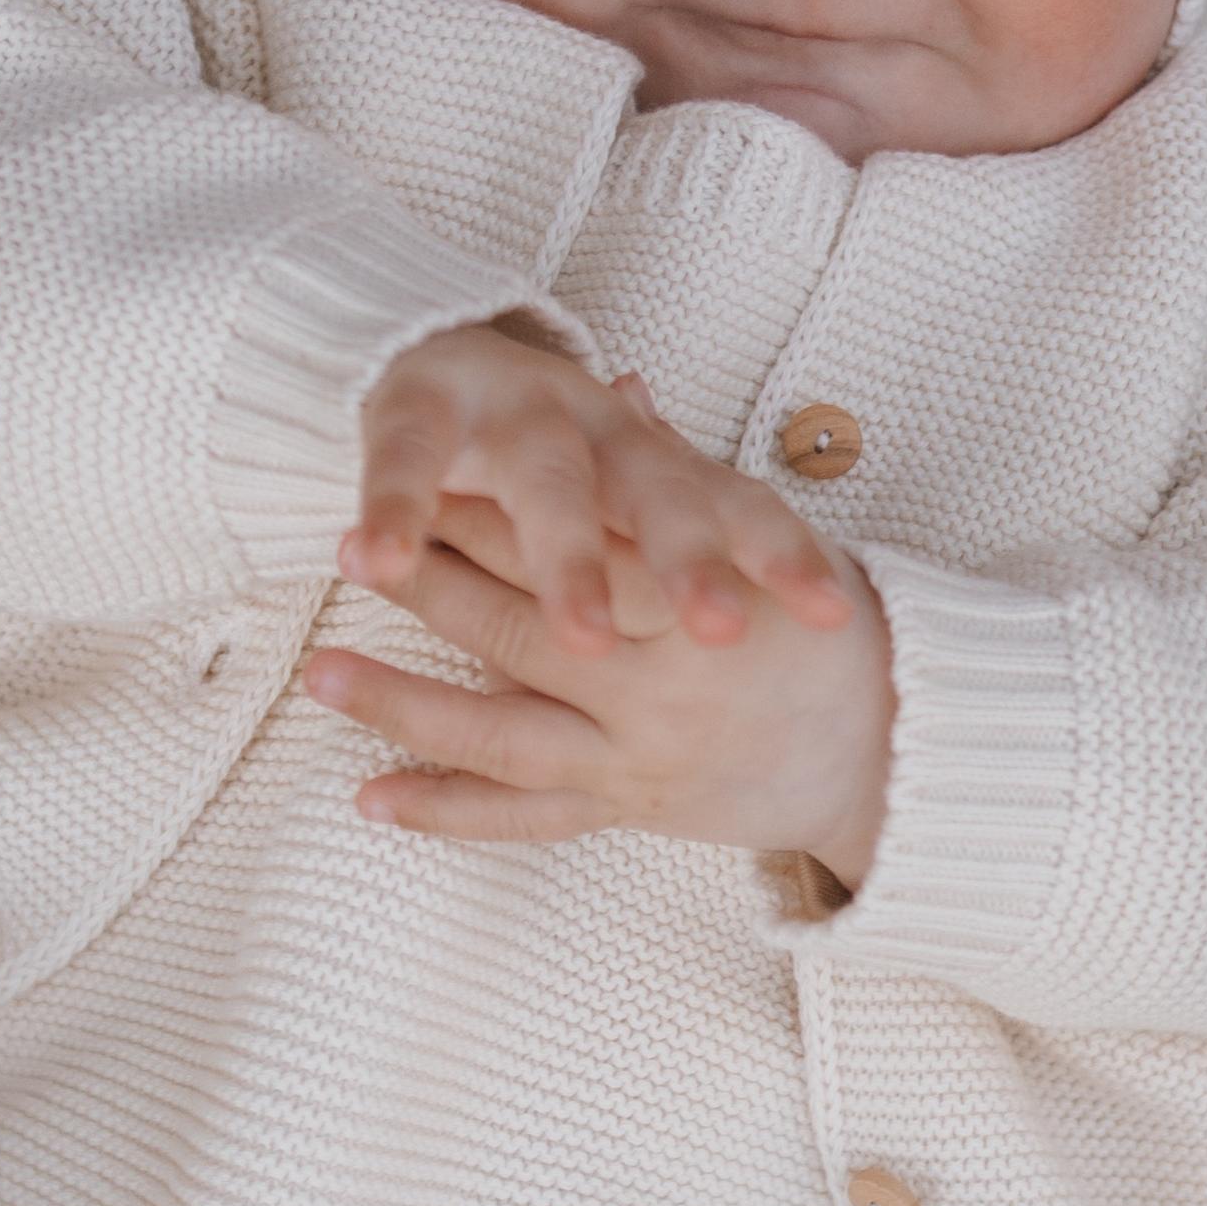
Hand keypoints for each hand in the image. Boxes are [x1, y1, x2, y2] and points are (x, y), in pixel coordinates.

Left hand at [307, 489, 895, 885]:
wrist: (886, 750)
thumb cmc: (823, 631)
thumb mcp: (767, 535)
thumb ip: (682, 468)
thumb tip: (624, 387)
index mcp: (691, 603)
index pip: (572, 543)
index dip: (488, 508)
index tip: (420, 472)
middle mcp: (657, 686)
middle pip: (521, 631)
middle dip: (429, 590)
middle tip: (343, 552)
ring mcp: (635, 757)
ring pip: (499, 736)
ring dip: (403, 705)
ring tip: (320, 674)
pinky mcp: (625, 809)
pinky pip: (521, 818)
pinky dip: (445, 812)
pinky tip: (369, 796)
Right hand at [344, 323, 855, 656]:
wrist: (425, 340)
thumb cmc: (545, 448)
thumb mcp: (622, 486)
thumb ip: (693, 521)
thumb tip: (798, 580)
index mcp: (649, 455)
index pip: (731, 502)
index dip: (781, 554)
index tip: (834, 615)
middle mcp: (593, 428)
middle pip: (655, 494)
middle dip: (690, 560)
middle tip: (724, 632)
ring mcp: (508, 414)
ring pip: (548, 486)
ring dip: (568, 560)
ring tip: (586, 638)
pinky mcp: (416, 410)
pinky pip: (408, 467)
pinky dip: (395, 515)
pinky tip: (379, 565)